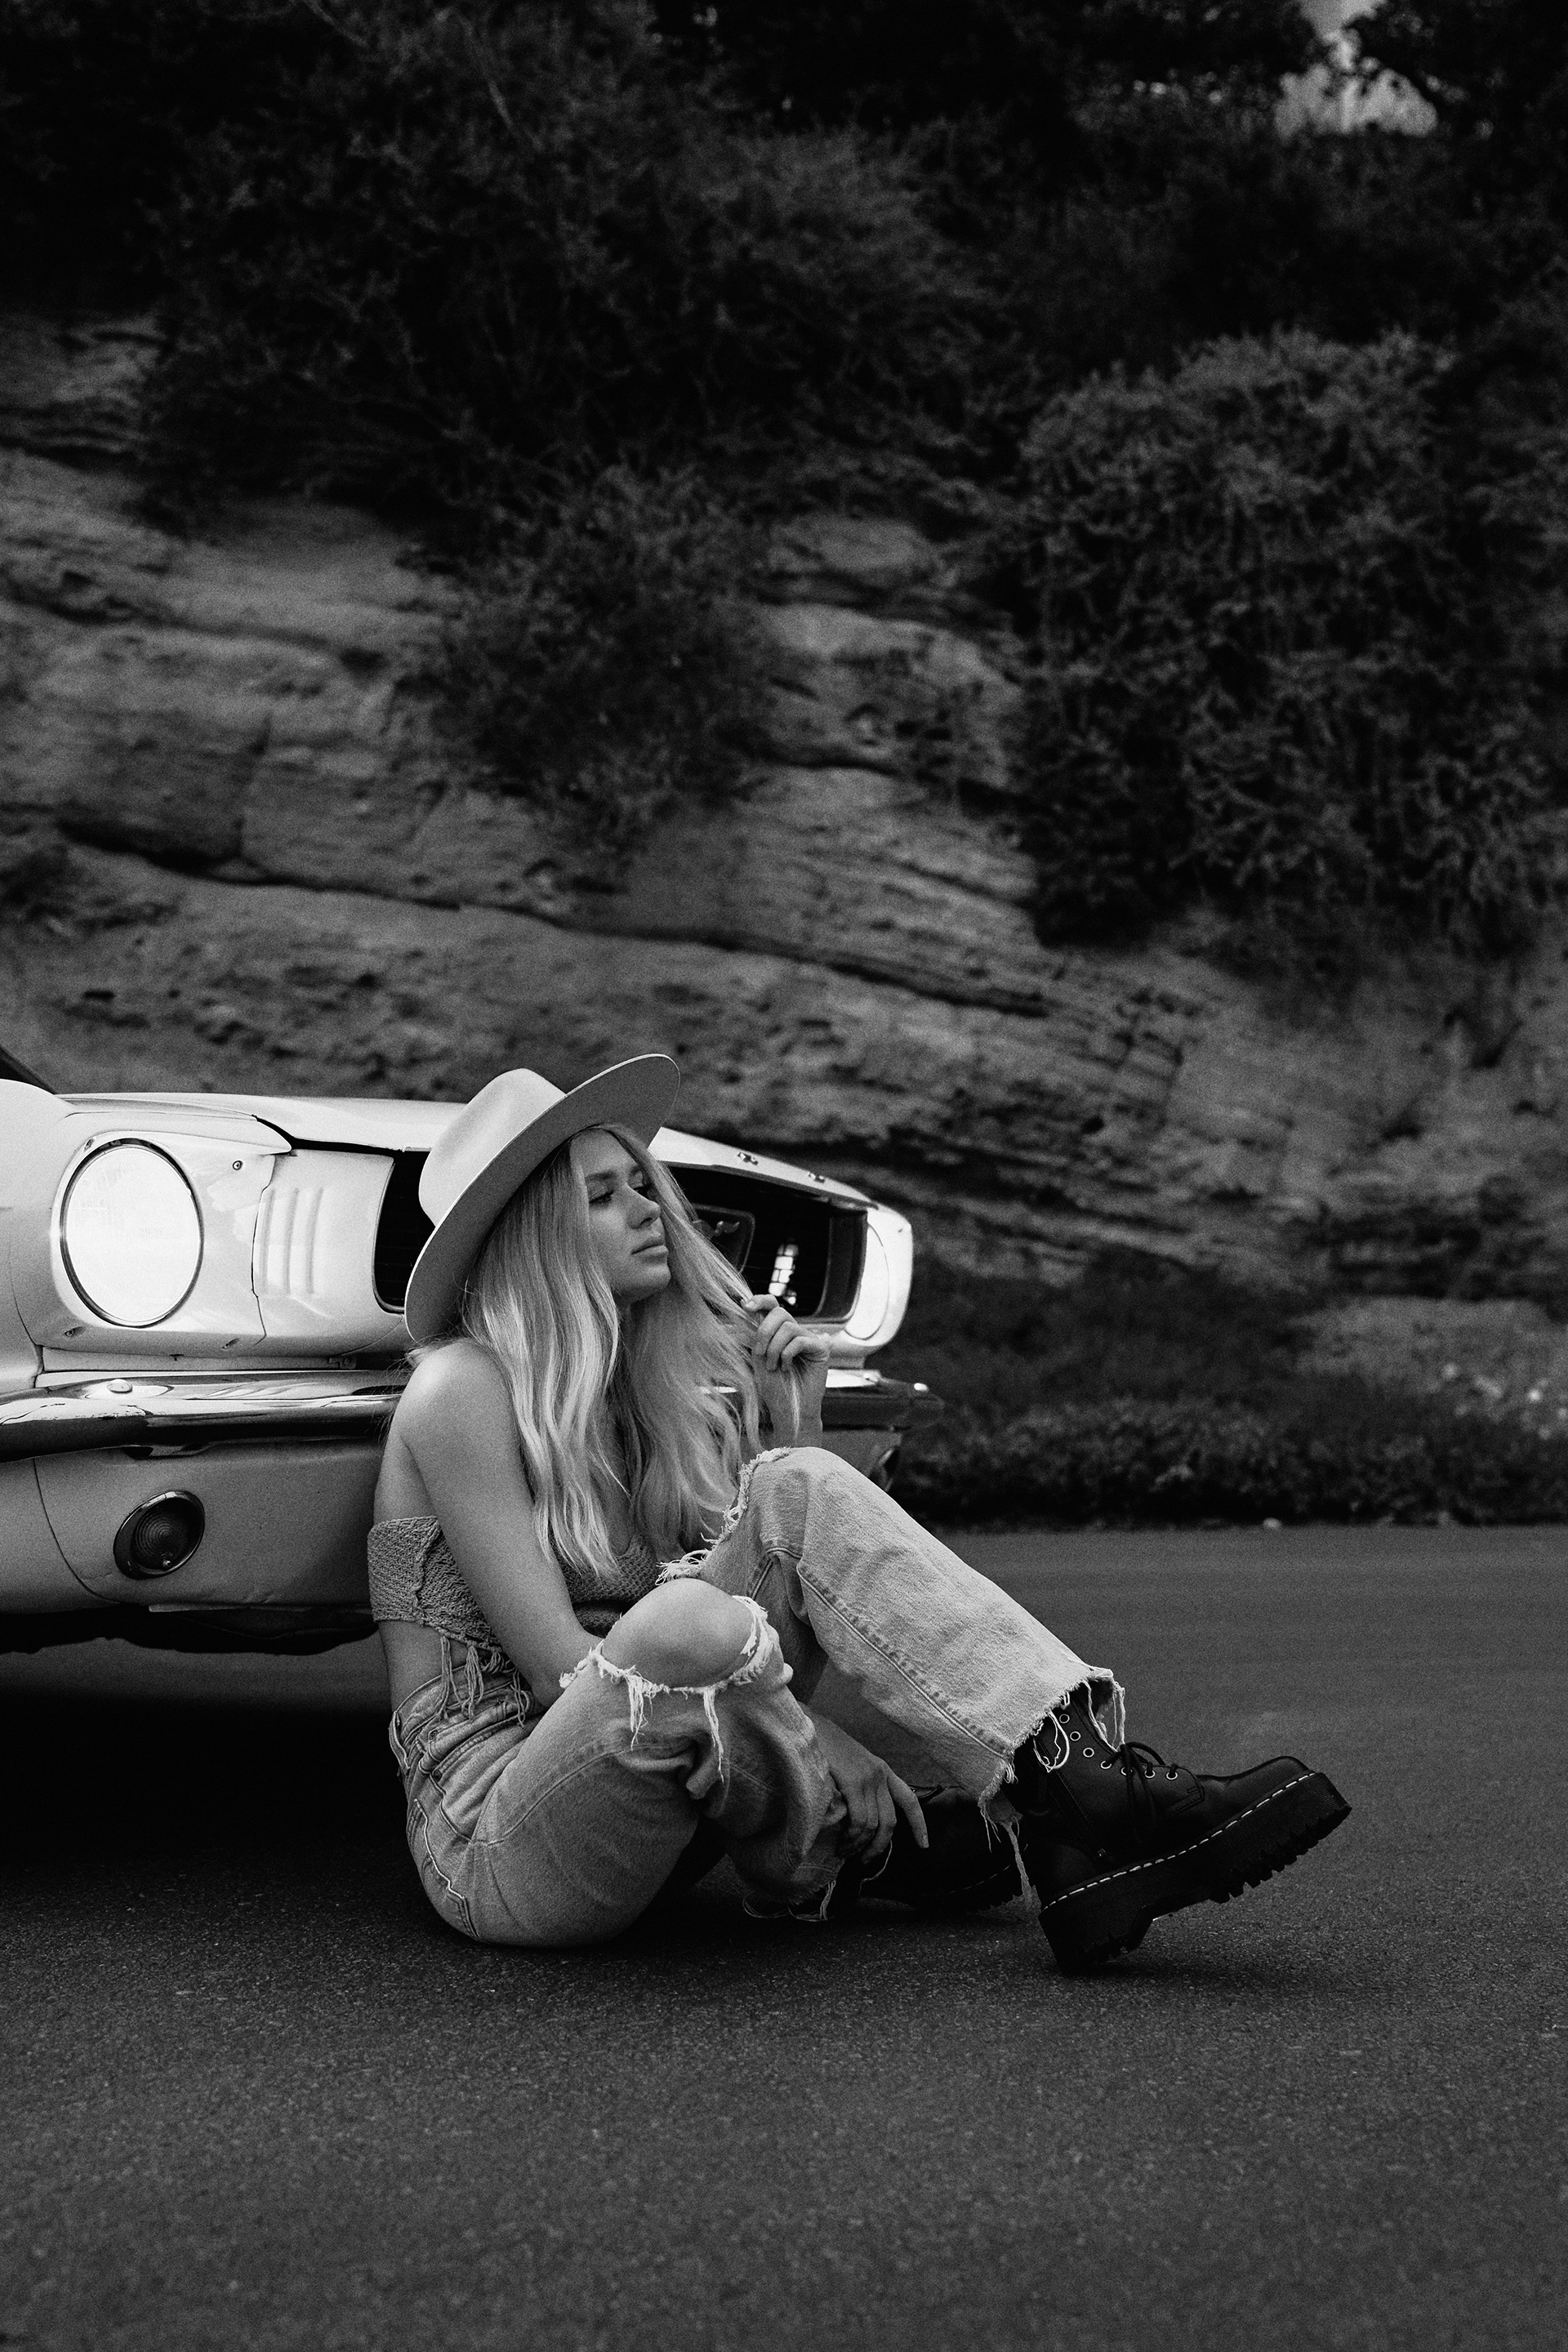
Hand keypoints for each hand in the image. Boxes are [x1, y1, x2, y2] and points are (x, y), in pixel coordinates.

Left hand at [742, 1293, 830, 1436]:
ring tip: (773, 1367)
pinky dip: (787, 1355)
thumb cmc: (773, 1388)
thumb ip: (755, 1334)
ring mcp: (810, 1339)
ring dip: (774, 1349)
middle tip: (760, 1354)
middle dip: (764, 1332)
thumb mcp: (758, 1357)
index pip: (772, 1305)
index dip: (759, 1300)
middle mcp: (795, 1332)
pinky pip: (799, 1340)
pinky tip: (786, 1368)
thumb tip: (744, 1308)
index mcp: (779, 1332)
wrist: (788, 1411)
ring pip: (788, 1327)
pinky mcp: (821, 1349)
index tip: (744, 1306)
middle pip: (779, 1312)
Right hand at [807, 1713, 927, 1863]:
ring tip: (843, 1852)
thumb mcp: (851, 1764)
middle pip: (890, 1822)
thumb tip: (860, 1822)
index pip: (909, 1800)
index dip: (919, 1825)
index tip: (924, 1846)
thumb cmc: (824, 1747)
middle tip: (864, 1861)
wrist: (808, 1725)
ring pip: (873, 1825)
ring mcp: (868, 1778)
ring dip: (859, 1845)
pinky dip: (852, 1836)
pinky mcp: (853, 1782)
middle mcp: (880, 1775)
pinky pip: (860, 1820)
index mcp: (883, 1771)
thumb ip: (860, 1785)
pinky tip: (841, 1841)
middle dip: (879, 1847)